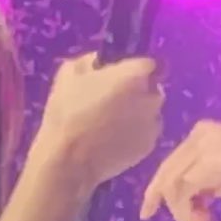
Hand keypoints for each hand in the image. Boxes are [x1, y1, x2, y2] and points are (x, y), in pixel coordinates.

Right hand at [36, 52, 163, 194]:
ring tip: (112, 122)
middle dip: (138, 90)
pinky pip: (146, 133)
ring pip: (150, 112)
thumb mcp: (68, 74)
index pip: (150, 63)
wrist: (70, 160)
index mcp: (136, 75)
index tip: (120, 75)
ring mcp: (153, 124)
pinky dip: (136, 133)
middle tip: (113, 99)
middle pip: (152, 88)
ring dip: (137, 113)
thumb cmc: (68, 112)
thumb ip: (89, 61)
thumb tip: (98, 60)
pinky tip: (115, 139)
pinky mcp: (149, 147)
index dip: (134, 68)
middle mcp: (152, 98)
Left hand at [139, 122, 220, 220]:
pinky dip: (187, 215)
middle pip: (166, 173)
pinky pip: (181, 193)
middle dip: (167, 204)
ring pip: (172, 185)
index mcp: (204, 132)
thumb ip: (209, 181)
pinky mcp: (206, 166)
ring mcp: (201, 149)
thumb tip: (193, 200)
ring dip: (183, 214)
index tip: (151, 210)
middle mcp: (198, 136)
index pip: (173, 162)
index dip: (160, 188)